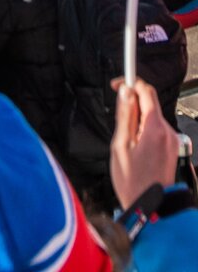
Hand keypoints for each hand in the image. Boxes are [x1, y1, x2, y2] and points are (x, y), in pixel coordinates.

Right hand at [110, 77, 179, 210]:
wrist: (151, 208)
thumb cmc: (133, 182)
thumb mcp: (120, 146)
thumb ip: (124, 115)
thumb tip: (125, 91)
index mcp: (155, 128)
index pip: (146, 91)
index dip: (131, 83)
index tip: (118, 85)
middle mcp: (168, 132)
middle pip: (150, 103)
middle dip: (133, 106)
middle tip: (119, 123)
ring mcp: (172, 141)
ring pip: (152, 117)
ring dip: (138, 121)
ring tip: (128, 143)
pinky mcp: (173, 148)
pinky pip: (157, 130)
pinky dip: (145, 132)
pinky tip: (137, 150)